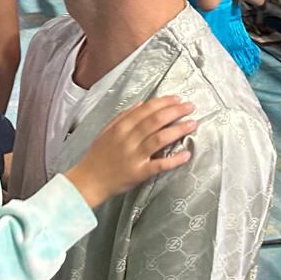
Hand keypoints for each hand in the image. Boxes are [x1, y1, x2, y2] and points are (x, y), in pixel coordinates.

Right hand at [65, 96, 196, 208]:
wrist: (88, 181)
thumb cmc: (97, 157)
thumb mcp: (106, 131)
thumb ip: (123, 116)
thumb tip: (141, 104)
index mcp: (120, 127)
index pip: (146, 110)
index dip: (164, 102)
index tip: (177, 98)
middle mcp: (128, 139)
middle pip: (155, 121)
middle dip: (175, 111)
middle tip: (190, 107)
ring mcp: (134, 156)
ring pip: (160, 139)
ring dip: (178, 130)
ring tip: (192, 124)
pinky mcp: (139, 173)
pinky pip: (159, 165)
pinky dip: (174, 160)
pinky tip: (186, 154)